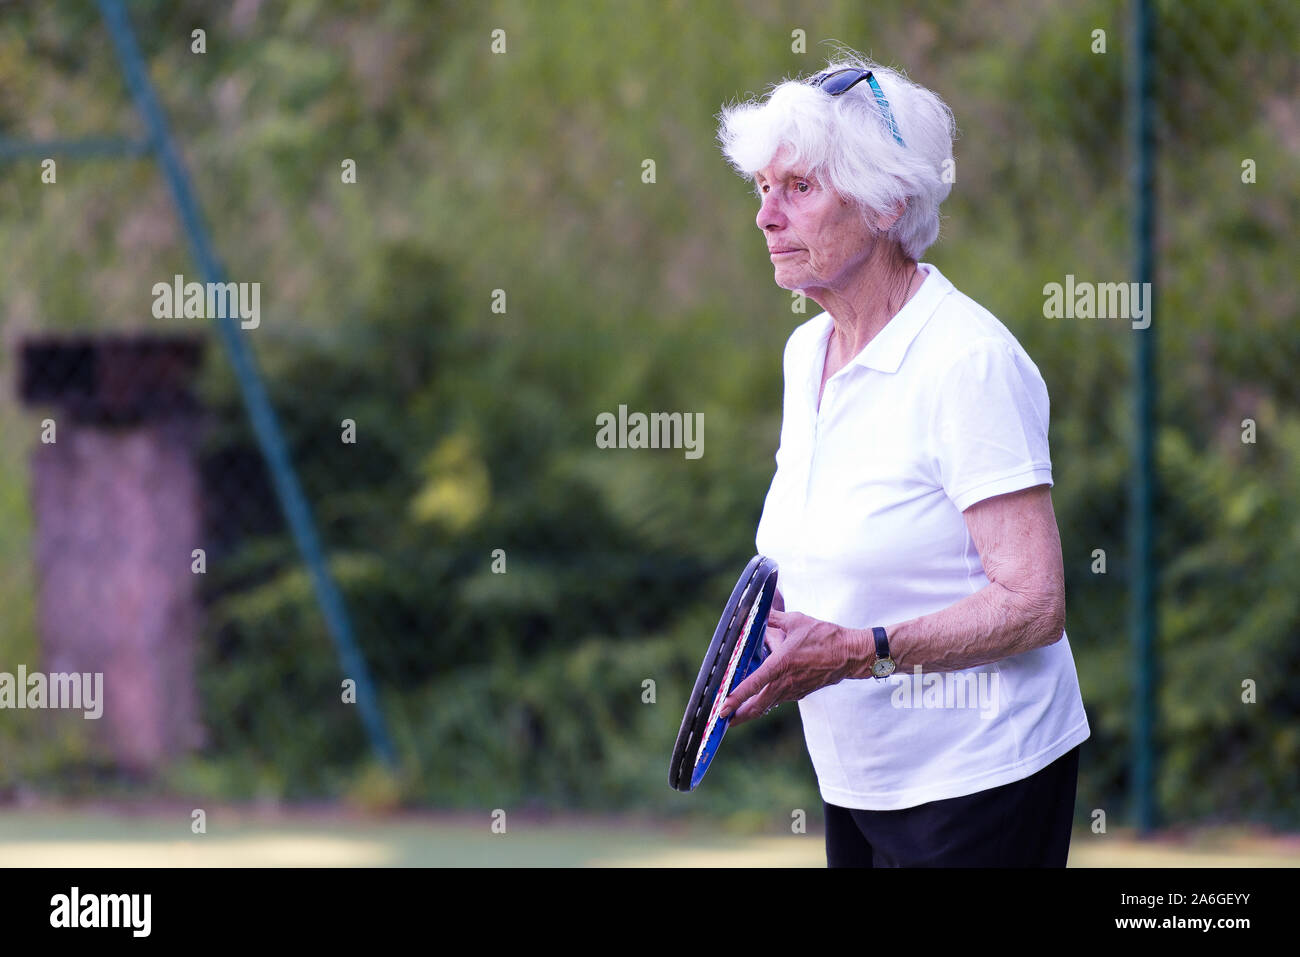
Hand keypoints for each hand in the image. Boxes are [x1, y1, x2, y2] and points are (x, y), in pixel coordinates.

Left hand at [720, 609, 865, 725]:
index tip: (722, 707)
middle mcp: (785, 682)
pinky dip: (766, 703)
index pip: (753, 684)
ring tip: (735, 716)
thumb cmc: (824, 636)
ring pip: (767, 705)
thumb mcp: (796, 621)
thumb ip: (774, 618)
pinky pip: (779, 700)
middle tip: (721, 720)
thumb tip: (759, 612)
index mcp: (781, 664)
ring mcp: (794, 690)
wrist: (850, 654)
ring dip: (750, 711)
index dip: (736, 697)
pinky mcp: (801, 692)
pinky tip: (759, 701)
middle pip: (757, 705)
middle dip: (738, 715)